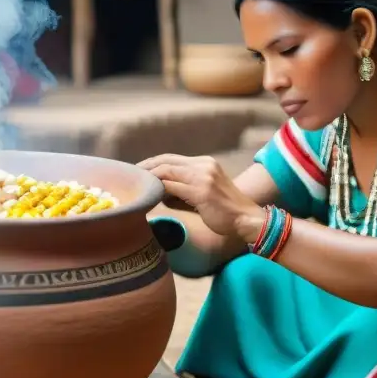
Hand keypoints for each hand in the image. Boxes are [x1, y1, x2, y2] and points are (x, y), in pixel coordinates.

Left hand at [138, 154, 263, 238]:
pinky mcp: (201, 191)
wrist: (246, 219)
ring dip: (149, 178)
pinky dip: (159, 189)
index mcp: (205, 163)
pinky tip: (150, 195)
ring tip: (136, 185)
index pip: (171, 158)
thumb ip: (181, 190)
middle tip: (130, 176)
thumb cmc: (224, 211)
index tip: (138, 171)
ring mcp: (203, 177)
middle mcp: (204, 165)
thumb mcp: (202, 193)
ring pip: (167, 171)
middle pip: (166, 161)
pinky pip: (173, 187)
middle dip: (146, 167)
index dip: (152, 163)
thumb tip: (159, 191)